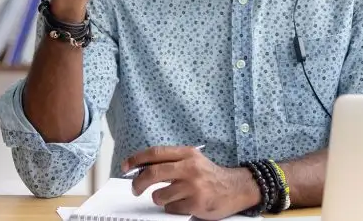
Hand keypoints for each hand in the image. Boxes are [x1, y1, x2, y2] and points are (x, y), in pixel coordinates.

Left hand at [122, 146, 259, 219]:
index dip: (136, 159)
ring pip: (159, 195)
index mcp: (187, 153)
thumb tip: (142, 168)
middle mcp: (190, 167)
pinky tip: (183, 203)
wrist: (236, 188)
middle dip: (138, 183)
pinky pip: (171, 208)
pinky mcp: (196, 203)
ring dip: (159, 199)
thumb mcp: (192, 160)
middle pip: (153, 173)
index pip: (155, 153)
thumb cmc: (210, 175)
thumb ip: (171, 161)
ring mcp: (193, 186)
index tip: (126, 167)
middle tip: (135, 189)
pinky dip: (172, 208)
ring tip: (170, 197)